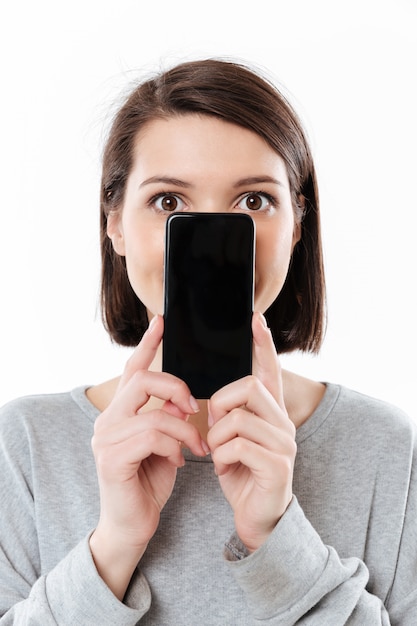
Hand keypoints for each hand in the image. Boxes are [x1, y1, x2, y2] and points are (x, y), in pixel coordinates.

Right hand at [90, 315, 206, 598]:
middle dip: (176, 387)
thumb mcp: (164, 442)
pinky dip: (174, 446)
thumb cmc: (149, 480)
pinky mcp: (111, 458)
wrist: (132, 524)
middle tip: (194, 407)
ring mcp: (106, 438)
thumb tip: (182, 397)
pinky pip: (153, 436)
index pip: (133, 368)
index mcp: (121, 411)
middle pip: (143, 379)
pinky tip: (179, 460)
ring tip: (197, 447)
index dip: (148, 344)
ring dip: (185, 429)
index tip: (162, 321)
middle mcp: (107, 419)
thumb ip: (167, 417)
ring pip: (155, 412)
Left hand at [207, 312, 296, 552]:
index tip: (256, 319)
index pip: (270, 370)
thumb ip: (229, 415)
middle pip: (249, 386)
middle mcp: (283, 423)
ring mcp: (283, 444)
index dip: (263, 345)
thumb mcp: (232, 440)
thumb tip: (212, 396)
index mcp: (272, 413)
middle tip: (214, 427)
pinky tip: (222, 469)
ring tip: (216, 455)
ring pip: (238, 418)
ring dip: (217, 437)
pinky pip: (237, 446)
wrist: (257, 518)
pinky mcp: (277, 466)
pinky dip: (221, 457)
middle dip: (221, 403)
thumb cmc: (242, 474)